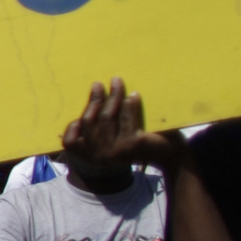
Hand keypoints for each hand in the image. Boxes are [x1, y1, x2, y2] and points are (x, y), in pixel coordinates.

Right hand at [60, 78, 181, 173]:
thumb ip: (96, 130)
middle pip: (90, 122)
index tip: (78, 117)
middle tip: (98, 84)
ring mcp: (116, 151)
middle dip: (94, 100)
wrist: (169, 156)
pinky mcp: (133, 145)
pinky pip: (127, 119)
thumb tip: (86, 107)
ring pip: (108, 117)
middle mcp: (100, 157)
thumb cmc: (134, 144)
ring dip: (113, 96)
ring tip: (117, 82)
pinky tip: (133, 96)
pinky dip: (129, 106)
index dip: (72, 127)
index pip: (71, 142)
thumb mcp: (109, 140)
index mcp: (89, 158)